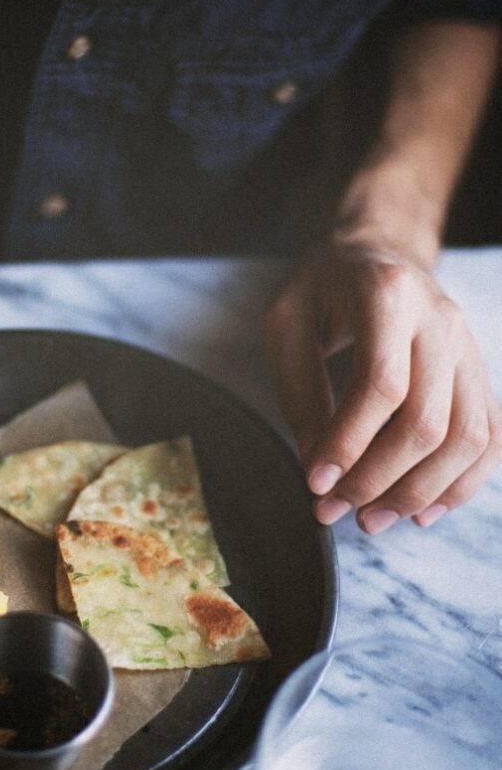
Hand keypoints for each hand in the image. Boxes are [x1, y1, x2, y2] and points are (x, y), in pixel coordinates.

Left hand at [264, 240, 501, 533]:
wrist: (377, 250)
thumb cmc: (323, 288)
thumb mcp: (287, 324)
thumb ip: (301, 393)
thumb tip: (319, 471)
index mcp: (386, 294)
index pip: (381, 385)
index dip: (349, 443)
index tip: (315, 482)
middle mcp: (440, 320)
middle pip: (427, 422)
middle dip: (378, 480)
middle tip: (334, 509)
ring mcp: (469, 347)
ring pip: (467, 438)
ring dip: (418, 492)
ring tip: (371, 519)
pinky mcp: (479, 373)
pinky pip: (490, 439)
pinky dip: (461, 484)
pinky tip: (421, 511)